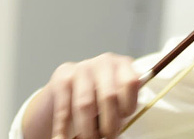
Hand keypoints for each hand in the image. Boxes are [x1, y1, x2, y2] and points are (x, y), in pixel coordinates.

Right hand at [22, 52, 139, 138]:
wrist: (72, 83)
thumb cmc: (102, 93)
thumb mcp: (118, 94)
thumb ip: (123, 105)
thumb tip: (120, 131)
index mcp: (123, 65)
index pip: (130, 82)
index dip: (128, 106)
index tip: (124, 121)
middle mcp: (104, 62)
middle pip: (108, 96)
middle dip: (109, 123)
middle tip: (109, 137)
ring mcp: (82, 68)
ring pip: (85, 104)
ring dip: (88, 129)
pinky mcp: (62, 78)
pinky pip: (64, 107)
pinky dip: (63, 128)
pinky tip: (63, 138)